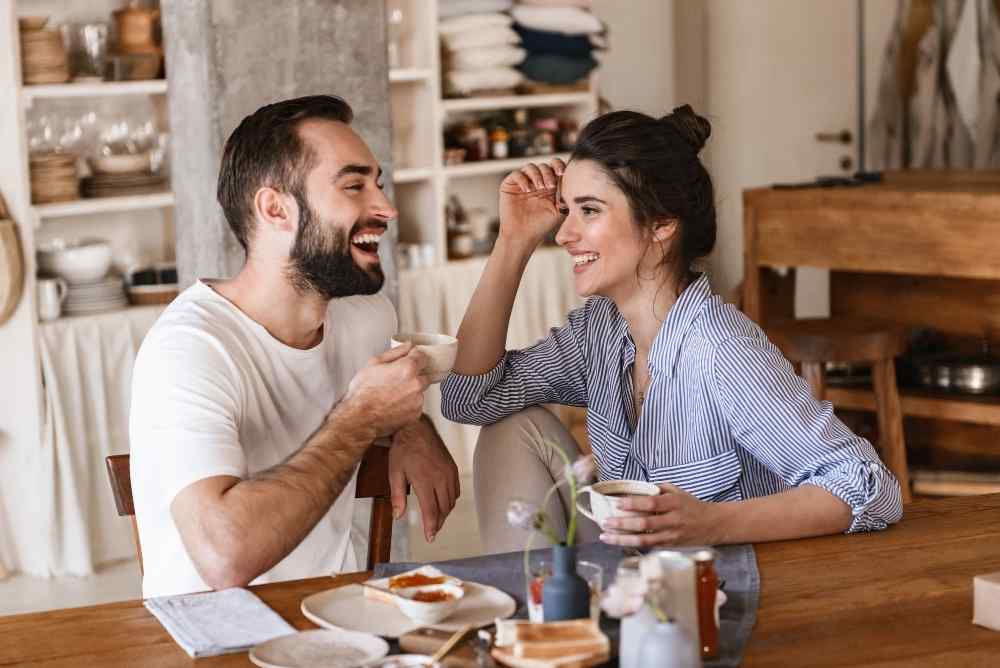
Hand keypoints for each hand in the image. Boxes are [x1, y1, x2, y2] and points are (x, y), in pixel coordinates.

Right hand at [343, 343, 428, 437]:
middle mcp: (416, 384)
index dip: (413, 357)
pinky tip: (394, 404)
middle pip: (424, 374)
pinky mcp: (416, 414)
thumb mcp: (374, 363)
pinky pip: (416, 405)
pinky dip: (408, 404)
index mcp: (408, 368)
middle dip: (413, 375)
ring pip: (420, 391)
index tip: (406, 361)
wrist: (359, 418)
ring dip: (411, 391)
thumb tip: (409, 345)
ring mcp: (418, 401)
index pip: (422, 356)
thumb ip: (395, 352)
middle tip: (396, 380)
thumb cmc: (363, 391)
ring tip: (392, 395)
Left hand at [388, 417, 459, 541]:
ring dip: (445, 512)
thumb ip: (397, 496)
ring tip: (436, 519)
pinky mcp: (452, 468)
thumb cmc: (403, 450)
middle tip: (432, 531)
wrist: (416, 428)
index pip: (431, 511)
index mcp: (425, 481)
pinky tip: (443, 502)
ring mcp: (449, 473)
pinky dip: (451, 500)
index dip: (431, 527)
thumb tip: (398, 516)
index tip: (430, 537)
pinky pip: (456, 490)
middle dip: (438, 522)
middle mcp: (440, 478)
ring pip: (451, 501)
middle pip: (444, 509)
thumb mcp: (394, 473)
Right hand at [498, 158, 566, 249]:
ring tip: (539, 187)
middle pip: (544, 166)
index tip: (562, 172)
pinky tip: (527, 190)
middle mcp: (536, 182)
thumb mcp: (559, 209)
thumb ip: (565, 194)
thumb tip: (572, 180)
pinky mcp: (509, 185)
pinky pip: (516, 174)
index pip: (555, 168)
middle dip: (548, 173)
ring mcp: (523, 183)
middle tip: (550, 186)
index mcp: (549, 185)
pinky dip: (523, 179)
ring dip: (537, 175)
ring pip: (530, 167)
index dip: (559, 165)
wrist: (522, 236)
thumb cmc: (541, 225)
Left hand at [598, 484, 719, 547]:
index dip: (633, 504)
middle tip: (605, 522)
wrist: (714, 524)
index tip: (617, 503)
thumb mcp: (677, 492)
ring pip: (644, 540)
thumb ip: (657, 490)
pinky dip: (633, 545)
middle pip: (645, 523)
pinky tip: (619, 543)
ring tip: (605, 537)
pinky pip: (649, 547)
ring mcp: (672, 536)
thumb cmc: (691, 505)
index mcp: (674, 503)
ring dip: (622, 539)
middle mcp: (673, 520)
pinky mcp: (671, 547)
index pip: (651, 503)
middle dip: (622, 524)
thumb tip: (634, 488)